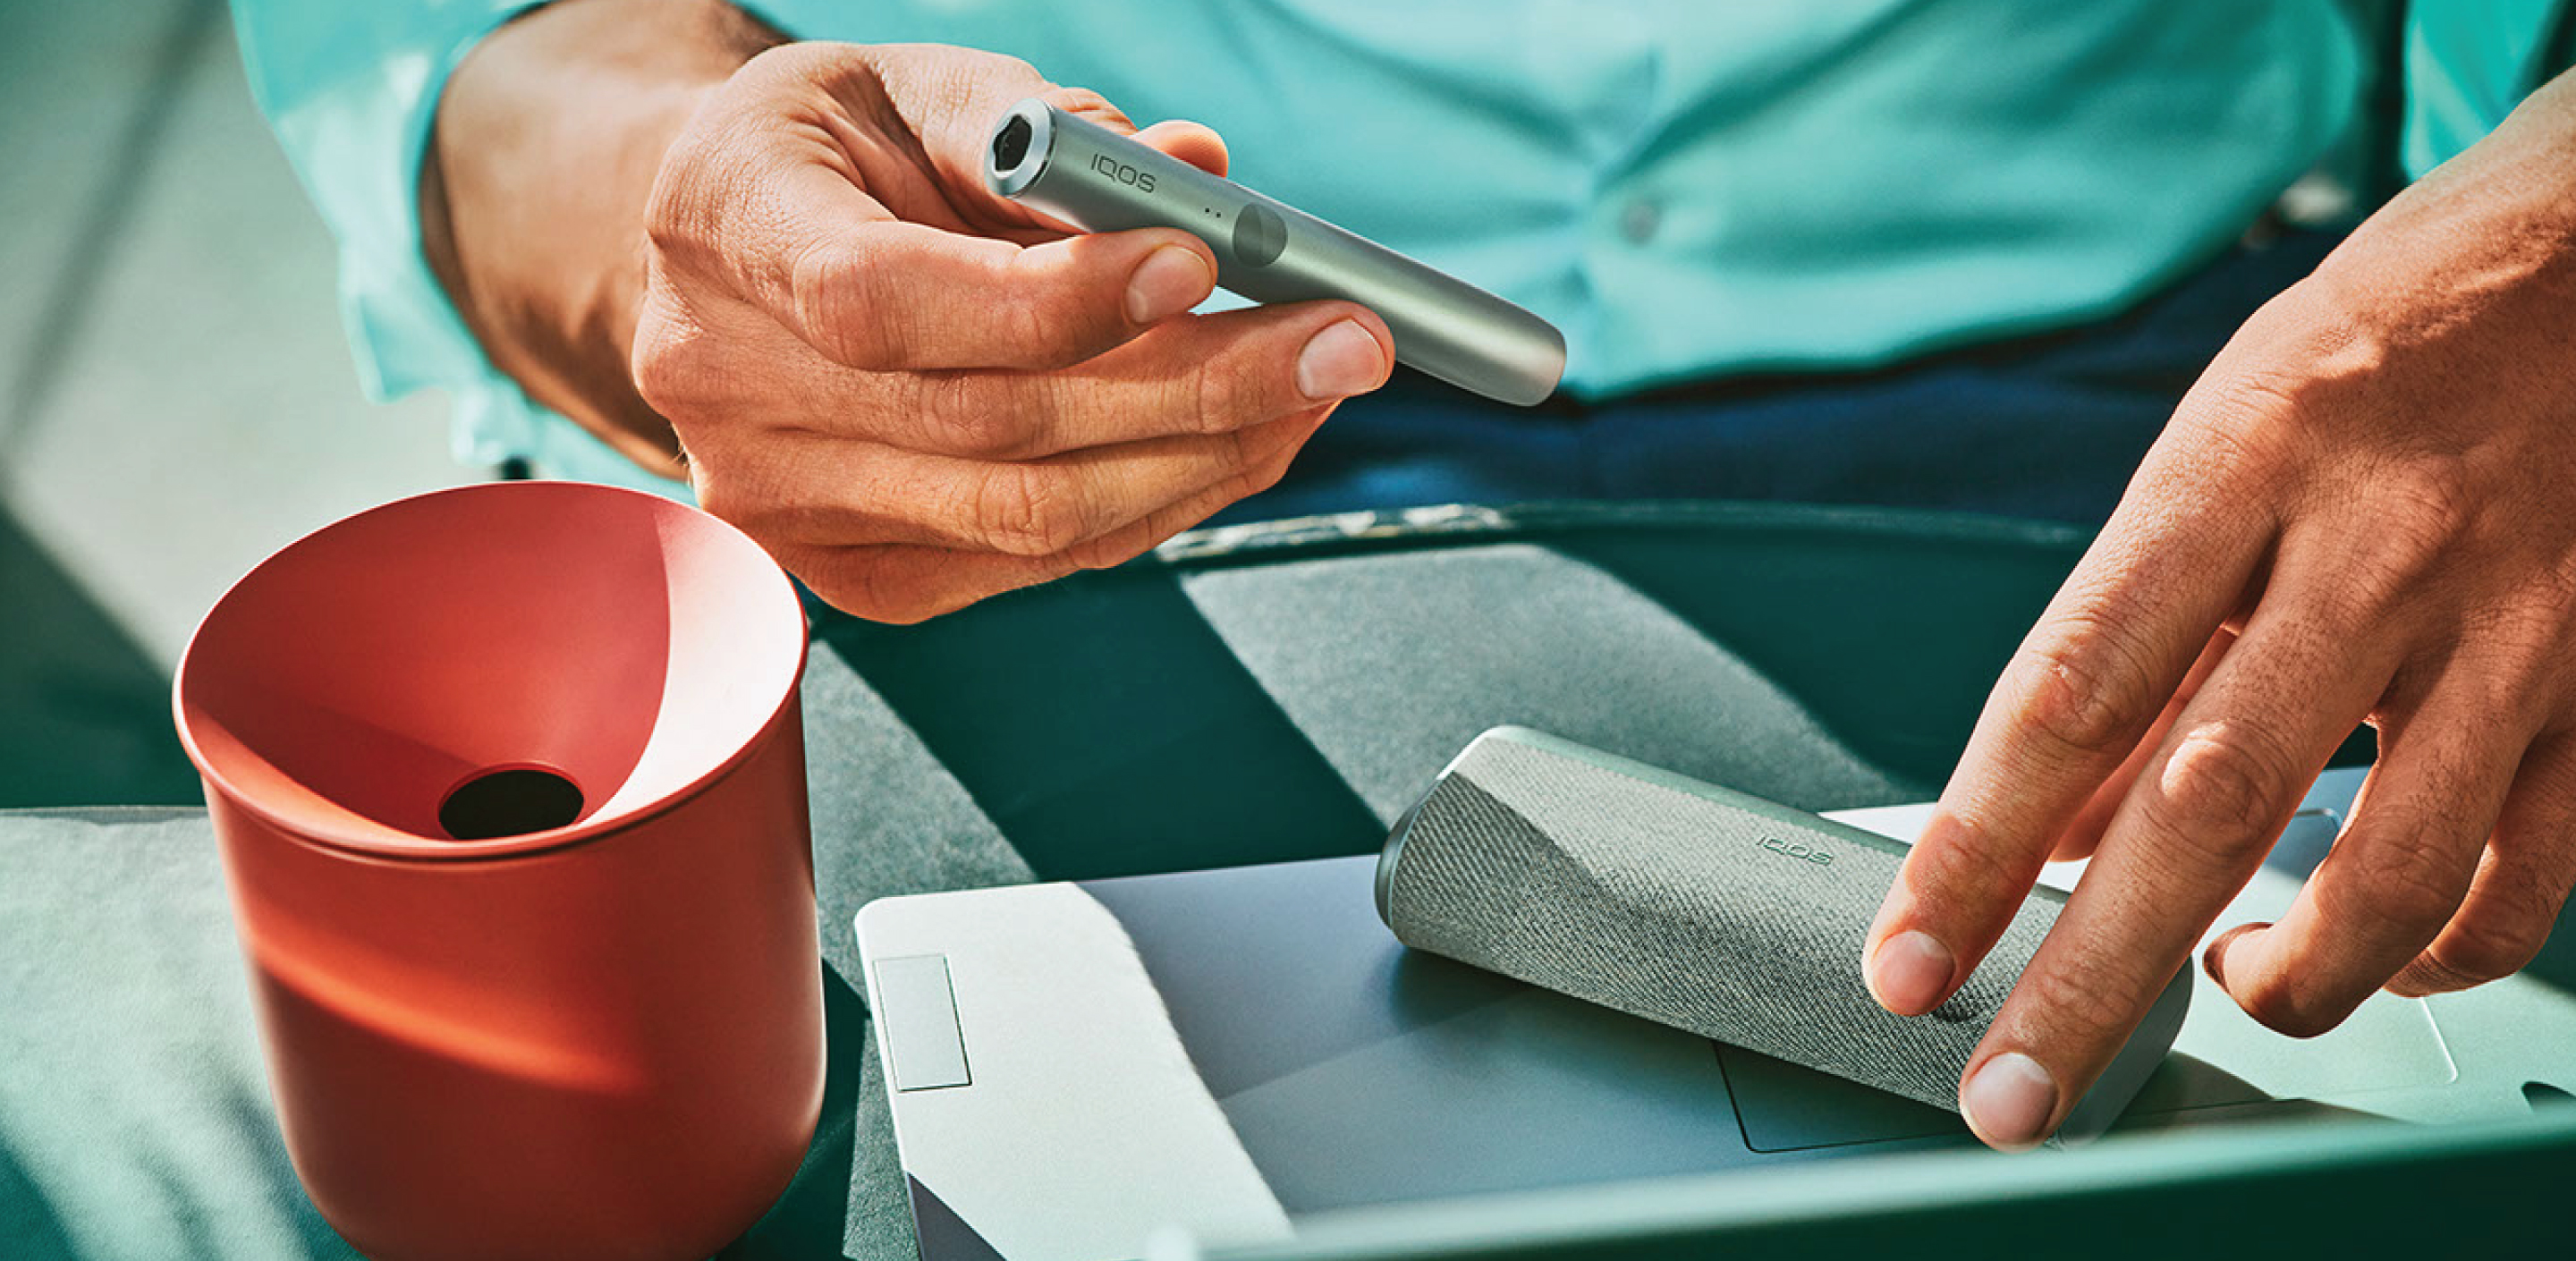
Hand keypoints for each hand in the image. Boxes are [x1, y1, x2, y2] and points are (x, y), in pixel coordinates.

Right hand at [632, 43, 1389, 619]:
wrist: (726, 258)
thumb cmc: (829, 155)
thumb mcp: (909, 86)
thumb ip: (1040, 127)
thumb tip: (1202, 171)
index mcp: (726, 227)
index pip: (882, 299)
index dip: (1046, 300)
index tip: (1196, 263)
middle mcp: (730, 385)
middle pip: (990, 424)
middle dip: (1196, 385)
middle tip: (1342, 336)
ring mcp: (787, 504)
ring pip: (1030, 513)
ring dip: (1203, 456)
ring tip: (1315, 384)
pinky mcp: (858, 579)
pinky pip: (1038, 555)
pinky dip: (1159, 500)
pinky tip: (1241, 439)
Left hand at [1864, 76, 2575, 1147]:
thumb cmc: (2379, 352)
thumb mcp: (2221, 449)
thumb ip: (2145, 642)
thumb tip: (2047, 832)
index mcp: (2241, 466)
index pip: (2068, 693)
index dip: (1970, 849)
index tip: (1905, 960)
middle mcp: (2375, 549)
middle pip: (2204, 808)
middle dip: (2088, 978)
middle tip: (2010, 1093)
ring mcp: (2511, 625)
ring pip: (2389, 875)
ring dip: (2286, 983)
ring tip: (2214, 993)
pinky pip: (2526, 877)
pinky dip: (2441, 955)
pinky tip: (2381, 959)